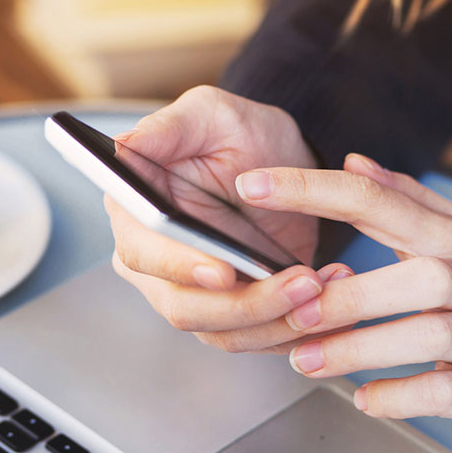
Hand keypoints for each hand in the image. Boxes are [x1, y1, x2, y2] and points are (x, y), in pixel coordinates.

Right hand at [108, 86, 343, 350]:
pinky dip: (295, 327)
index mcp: (135, 213)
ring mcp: (192, 293)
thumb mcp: (209, 114)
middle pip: (185, 307)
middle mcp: (155, 261)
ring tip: (324, 286)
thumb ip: (167, 128)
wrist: (284, 162)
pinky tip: (330, 297)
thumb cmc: (240, 132)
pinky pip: (258, 338)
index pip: (143, 253)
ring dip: (278, 319)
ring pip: (225, 331)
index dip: (179, 267)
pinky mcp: (233, 312)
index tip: (223, 271)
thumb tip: (121, 148)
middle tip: (302, 282)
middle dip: (246, 303)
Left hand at [230, 153, 451, 431]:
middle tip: (288, 308)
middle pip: (407, 274)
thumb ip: (406, 199)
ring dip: (359, 348)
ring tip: (308, 360)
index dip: (309, 190)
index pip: (375, 199)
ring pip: (424, 333)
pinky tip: (367, 399)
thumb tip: (352, 164)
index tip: (251, 185)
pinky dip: (402, 396)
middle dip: (341, 293)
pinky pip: (446, 390)